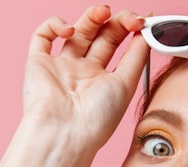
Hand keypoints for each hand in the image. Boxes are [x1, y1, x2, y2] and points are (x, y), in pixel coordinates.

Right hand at [24, 6, 147, 157]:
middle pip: (99, 36)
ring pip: (76, 32)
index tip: (142, 20)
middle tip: (125, 16)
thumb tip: (149, 32)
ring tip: (102, 12)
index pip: (117, 46)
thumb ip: (138, 56)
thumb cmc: (97, 119)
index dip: (129, 29)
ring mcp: (60, 67)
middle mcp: (82, 73)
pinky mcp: (38, 64)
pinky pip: (42, 36)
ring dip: (91, 17)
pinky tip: (69, 30)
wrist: (66, 133)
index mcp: (103, 81)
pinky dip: (54, 24)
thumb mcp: (127, 84)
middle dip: (114, 22)